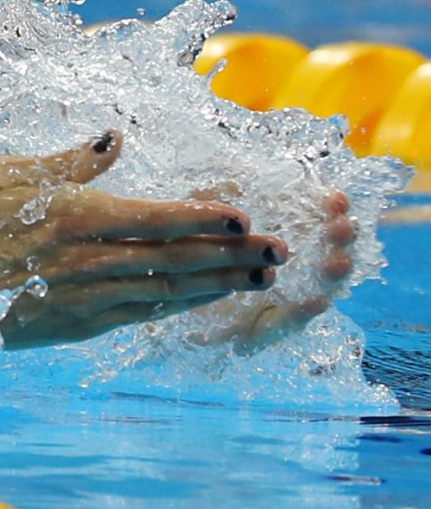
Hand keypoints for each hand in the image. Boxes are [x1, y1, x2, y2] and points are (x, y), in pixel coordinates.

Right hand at [0, 129, 283, 355]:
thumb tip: (117, 137)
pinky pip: (143, 315)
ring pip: (168, 291)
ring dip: (220, 285)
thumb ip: (67, 160)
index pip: (156, 218)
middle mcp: (86, 260)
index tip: (244, 215)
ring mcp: (85, 298)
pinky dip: (182, 306)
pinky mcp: (78, 326)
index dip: (205, 218)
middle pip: (176, 259)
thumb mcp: (3, 176)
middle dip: (234, 256)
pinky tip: (207, 299)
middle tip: (280, 252)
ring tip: (261, 277)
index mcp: (71, 216)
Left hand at [189, 188, 357, 349]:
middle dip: (338, 239)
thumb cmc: (188, 252)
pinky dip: (302, 311)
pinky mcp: (264, 325)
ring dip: (331, 273)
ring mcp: (280, 295)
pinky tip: (315, 301)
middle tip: (342, 227)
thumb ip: (212, 203)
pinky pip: (287, 321)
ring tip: (338, 262)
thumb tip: (231, 183)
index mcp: (272, 236)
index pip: (311, 220)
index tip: (336, 199)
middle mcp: (283, 265)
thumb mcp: (195, 223)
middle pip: (323, 250)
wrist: (166, 299)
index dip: (327, 209)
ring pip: (315, 284)